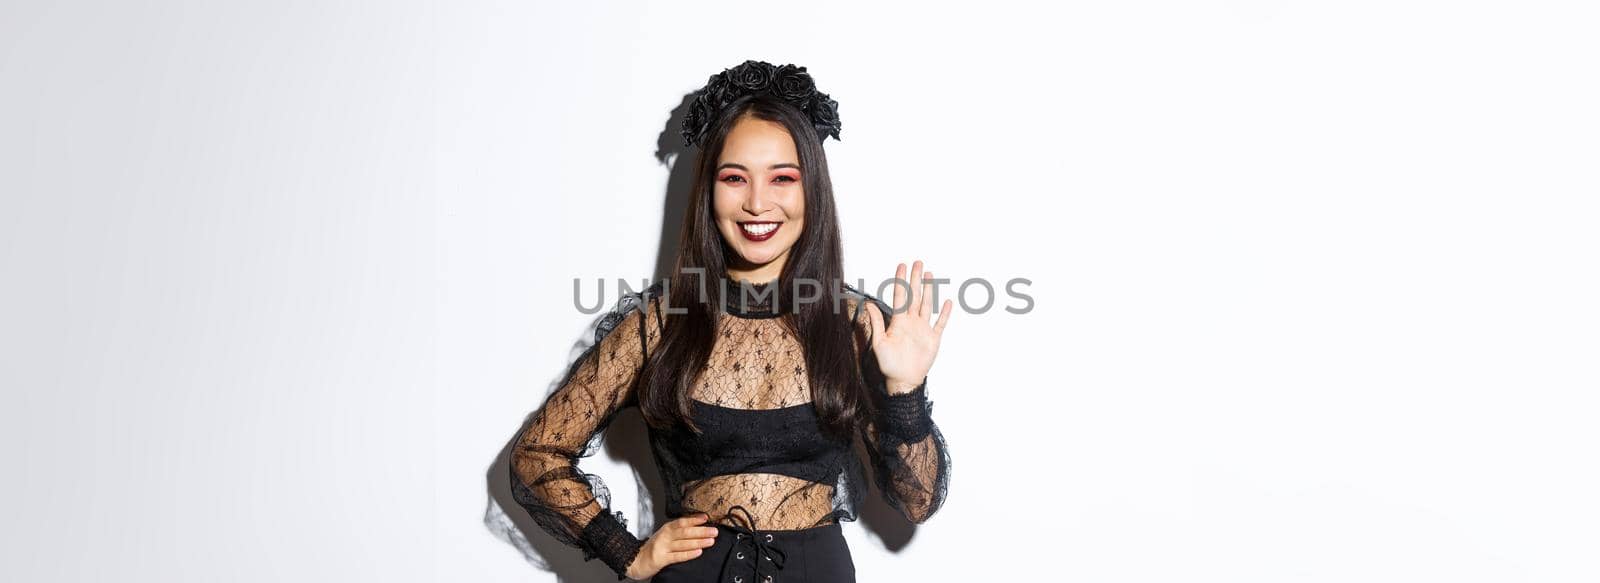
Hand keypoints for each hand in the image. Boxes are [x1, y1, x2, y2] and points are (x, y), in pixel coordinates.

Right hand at [624, 513, 719, 580]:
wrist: (636, 560)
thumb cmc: (653, 548)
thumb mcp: (664, 536)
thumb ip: (678, 533)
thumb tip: (698, 529)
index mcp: (666, 529)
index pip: (682, 522)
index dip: (694, 519)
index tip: (706, 518)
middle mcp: (665, 537)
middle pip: (685, 532)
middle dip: (701, 531)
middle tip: (714, 531)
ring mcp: (663, 548)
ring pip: (683, 543)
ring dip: (698, 541)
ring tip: (710, 541)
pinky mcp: (661, 559)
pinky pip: (677, 556)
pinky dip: (689, 554)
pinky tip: (698, 552)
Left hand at [864, 260, 952, 394]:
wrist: (903, 380)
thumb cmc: (889, 364)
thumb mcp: (879, 342)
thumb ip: (877, 322)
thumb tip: (869, 304)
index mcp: (899, 321)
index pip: (900, 296)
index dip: (901, 281)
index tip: (902, 266)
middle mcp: (912, 322)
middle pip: (915, 296)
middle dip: (916, 279)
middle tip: (918, 263)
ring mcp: (923, 329)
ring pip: (927, 305)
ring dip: (929, 290)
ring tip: (930, 275)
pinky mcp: (933, 338)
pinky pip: (941, 323)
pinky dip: (945, 313)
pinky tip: (948, 302)